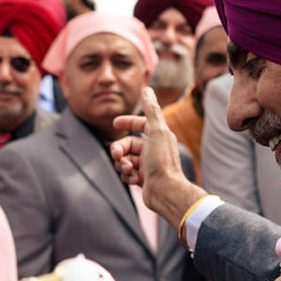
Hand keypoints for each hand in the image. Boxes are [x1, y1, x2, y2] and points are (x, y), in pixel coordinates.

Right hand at [108, 88, 202, 221]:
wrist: (165, 192)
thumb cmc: (162, 162)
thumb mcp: (157, 131)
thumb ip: (151, 110)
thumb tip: (147, 89)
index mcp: (158, 136)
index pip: (140, 124)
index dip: (127, 122)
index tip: (115, 124)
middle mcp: (153, 149)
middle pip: (127, 144)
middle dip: (119, 150)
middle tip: (118, 157)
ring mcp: (147, 164)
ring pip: (125, 159)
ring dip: (123, 164)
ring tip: (130, 170)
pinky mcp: (142, 179)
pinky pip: (127, 173)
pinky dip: (127, 175)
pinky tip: (135, 180)